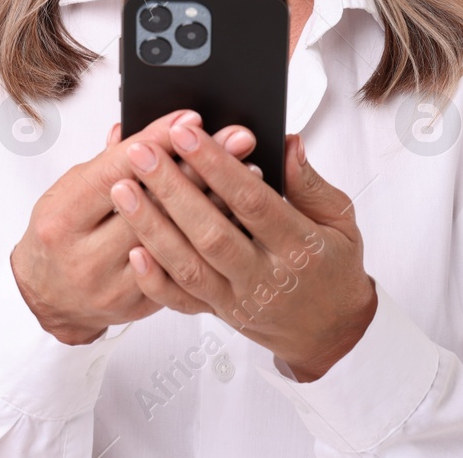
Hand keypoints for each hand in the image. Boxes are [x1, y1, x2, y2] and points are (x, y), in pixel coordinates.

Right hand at [9, 109, 256, 345]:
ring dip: (217, 203)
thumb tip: (150, 126)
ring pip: (176, 240)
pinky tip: (240, 219)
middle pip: (153, 204)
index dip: (157, 141)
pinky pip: (184, 273)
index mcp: (63, 217)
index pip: (116, 169)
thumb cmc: (60, 232)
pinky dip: (213, 240)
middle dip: (200, 166)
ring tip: (249, 173)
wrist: (47, 299)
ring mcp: (114, 286)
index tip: (191, 118)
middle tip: (237, 138)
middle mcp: (86, 255)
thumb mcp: (71, 189)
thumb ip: (111, 160)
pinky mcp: (139, 306)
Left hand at [110, 115, 377, 380]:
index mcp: (299, 245)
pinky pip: (181, 301)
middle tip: (141, 151)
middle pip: (211, 232)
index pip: (252, 201)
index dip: (217, 166)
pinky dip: (154, 279)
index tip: (187, 132)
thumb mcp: (339, 218)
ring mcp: (238, 299)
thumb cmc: (333, 264)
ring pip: (189, 266)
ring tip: (123, 189)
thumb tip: (286, 142)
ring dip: (152, 227)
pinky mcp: (219, 314)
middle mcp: (266, 276)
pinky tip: (132, 248)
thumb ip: (309, 182)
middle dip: (172, 189)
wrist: (329, 331)